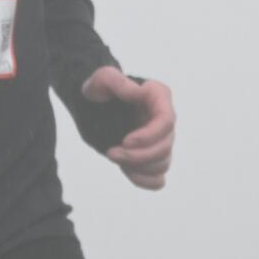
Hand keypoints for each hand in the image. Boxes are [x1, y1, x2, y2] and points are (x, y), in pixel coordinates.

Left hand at [82, 65, 174, 189]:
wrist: (92, 104)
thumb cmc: (99, 88)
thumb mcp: (103, 78)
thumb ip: (119, 82)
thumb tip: (139, 93)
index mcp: (158, 97)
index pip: (166, 122)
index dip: (149, 136)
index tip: (125, 141)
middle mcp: (163, 119)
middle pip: (165, 147)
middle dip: (139, 155)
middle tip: (111, 152)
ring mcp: (159, 140)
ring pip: (163, 164)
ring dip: (138, 167)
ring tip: (114, 156)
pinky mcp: (150, 156)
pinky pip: (158, 178)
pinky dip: (144, 180)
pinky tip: (126, 170)